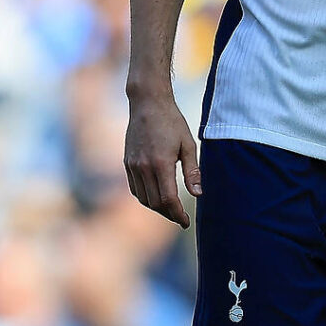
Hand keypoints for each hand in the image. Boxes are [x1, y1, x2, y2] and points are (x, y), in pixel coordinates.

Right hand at [124, 87, 202, 226]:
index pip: (168, 199)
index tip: (186, 221)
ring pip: (143, 198)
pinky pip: (135, 189)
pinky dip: (145, 197)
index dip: (177, 214)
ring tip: (170, 209)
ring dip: (157, 208)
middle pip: (155, 203)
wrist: (147, 104)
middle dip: (169, 214)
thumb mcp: (188, 144)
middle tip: (180, 217)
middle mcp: (143, 167)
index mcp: (161, 164)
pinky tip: (156, 196)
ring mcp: (133, 166)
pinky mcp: (127, 163)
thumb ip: (192, 171)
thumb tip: (198, 194)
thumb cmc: (172, 122)